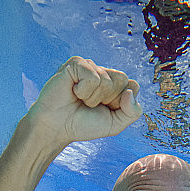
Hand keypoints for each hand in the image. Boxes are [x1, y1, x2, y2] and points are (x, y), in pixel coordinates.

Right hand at [26, 56, 142, 145]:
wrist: (56, 127)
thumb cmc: (83, 125)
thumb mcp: (115, 125)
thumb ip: (132, 112)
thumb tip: (130, 91)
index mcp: (114, 84)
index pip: (133, 86)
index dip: (121, 102)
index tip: (104, 109)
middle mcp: (103, 72)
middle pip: (122, 80)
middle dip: (108, 99)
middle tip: (90, 104)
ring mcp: (90, 65)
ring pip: (106, 80)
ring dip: (92, 98)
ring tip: (79, 99)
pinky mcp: (76, 63)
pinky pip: (92, 77)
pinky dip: (83, 91)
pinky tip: (72, 92)